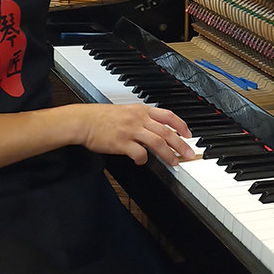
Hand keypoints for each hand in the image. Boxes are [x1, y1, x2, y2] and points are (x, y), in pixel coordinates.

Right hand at [76, 103, 194, 165]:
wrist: (83, 121)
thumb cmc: (101, 117)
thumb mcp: (126, 111)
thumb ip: (142, 118)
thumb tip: (157, 129)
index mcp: (141, 110)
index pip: (168, 116)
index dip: (181, 125)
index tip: (188, 135)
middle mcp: (138, 118)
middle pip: (166, 132)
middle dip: (181, 144)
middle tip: (189, 154)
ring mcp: (131, 130)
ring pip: (158, 142)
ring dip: (169, 154)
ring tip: (174, 163)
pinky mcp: (121, 142)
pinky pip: (139, 153)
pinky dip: (144, 159)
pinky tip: (142, 161)